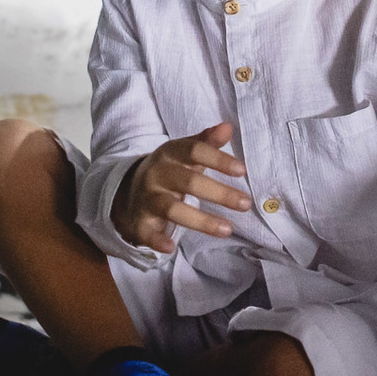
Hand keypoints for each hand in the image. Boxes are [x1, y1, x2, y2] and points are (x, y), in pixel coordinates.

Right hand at [112, 122, 250, 253]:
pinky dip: (157, 240)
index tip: (242, 171)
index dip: (218, 160)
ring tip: (228, 230)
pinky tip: (171, 248)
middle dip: (219, 193)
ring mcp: (148, 198)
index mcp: (170, 153)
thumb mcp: (185, 151)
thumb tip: (228, 127)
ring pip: (172, 209)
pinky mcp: (140, 221)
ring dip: (201, 220)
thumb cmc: (170, 169)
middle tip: (246, 204)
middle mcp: (157, 174)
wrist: (130, 189)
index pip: (195, 151)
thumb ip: (207, 141)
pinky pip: (147, 232)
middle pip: (189, 182)